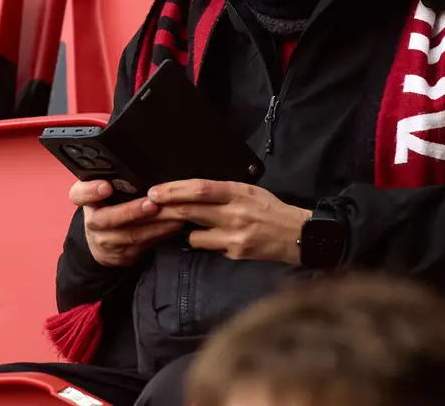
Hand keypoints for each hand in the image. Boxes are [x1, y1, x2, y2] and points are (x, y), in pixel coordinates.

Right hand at [70, 180, 184, 266]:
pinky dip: (160, 235)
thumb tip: (138, 164)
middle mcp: (92, 223)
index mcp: (86, 201)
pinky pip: (143, 245)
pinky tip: (173, 226)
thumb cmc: (108, 207)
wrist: (103, 242)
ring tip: (172, 215)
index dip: (91, 191)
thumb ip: (114, 179)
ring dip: (154, 225)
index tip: (106, 186)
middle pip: (107, 219)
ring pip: (130, 235)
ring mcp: (106, 242)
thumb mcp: (104, 191)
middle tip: (152, 203)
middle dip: (131, 211)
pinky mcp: (122, 255)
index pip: (79, 194)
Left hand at [148, 179, 311, 263]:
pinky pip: (209, 247)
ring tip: (185, 225)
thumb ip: (222, 192)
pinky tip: (214, 238)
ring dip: (185, 230)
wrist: (297, 234)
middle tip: (147, 207)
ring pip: (194, 235)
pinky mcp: (234, 253)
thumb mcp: (249, 191)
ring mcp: (234, 236)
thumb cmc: (270, 209)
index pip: (199, 190)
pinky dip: (206, 241)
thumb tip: (190, 191)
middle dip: (165, 209)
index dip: (174, 190)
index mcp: (237, 193)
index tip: (154, 192)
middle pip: (190, 211)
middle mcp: (234, 214)